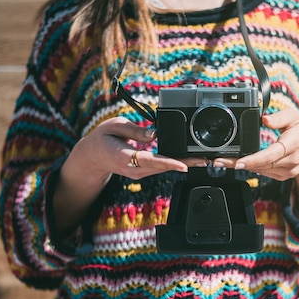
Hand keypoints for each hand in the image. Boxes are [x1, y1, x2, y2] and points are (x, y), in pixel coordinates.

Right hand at [72, 117, 206, 180]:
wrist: (93, 157)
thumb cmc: (102, 138)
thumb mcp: (114, 125)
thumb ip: (135, 130)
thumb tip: (154, 133)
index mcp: (124, 157)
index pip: (149, 160)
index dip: (168, 163)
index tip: (183, 164)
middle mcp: (133, 169)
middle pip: (163, 167)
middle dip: (185, 163)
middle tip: (205, 160)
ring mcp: (139, 173)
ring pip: (165, 169)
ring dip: (184, 164)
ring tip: (204, 160)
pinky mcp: (144, 172)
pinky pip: (162, 168)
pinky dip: (176, 163)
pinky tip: (190, 161)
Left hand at [214, 108, 298, 227]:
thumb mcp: (296, 117)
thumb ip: (280, 116)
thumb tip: (264, 119)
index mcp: (292, 145)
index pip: (271, 154)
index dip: (254, 159)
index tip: (239, 162)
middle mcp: (290, 161)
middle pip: (260, 165)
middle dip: (237, 163)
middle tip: (217, 161)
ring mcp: (286, 171)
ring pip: (260, 170)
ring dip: (240, 166)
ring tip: (222, 162)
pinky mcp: (283, 177)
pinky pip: (263, 173)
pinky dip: (251, 168)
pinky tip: (239, 163)